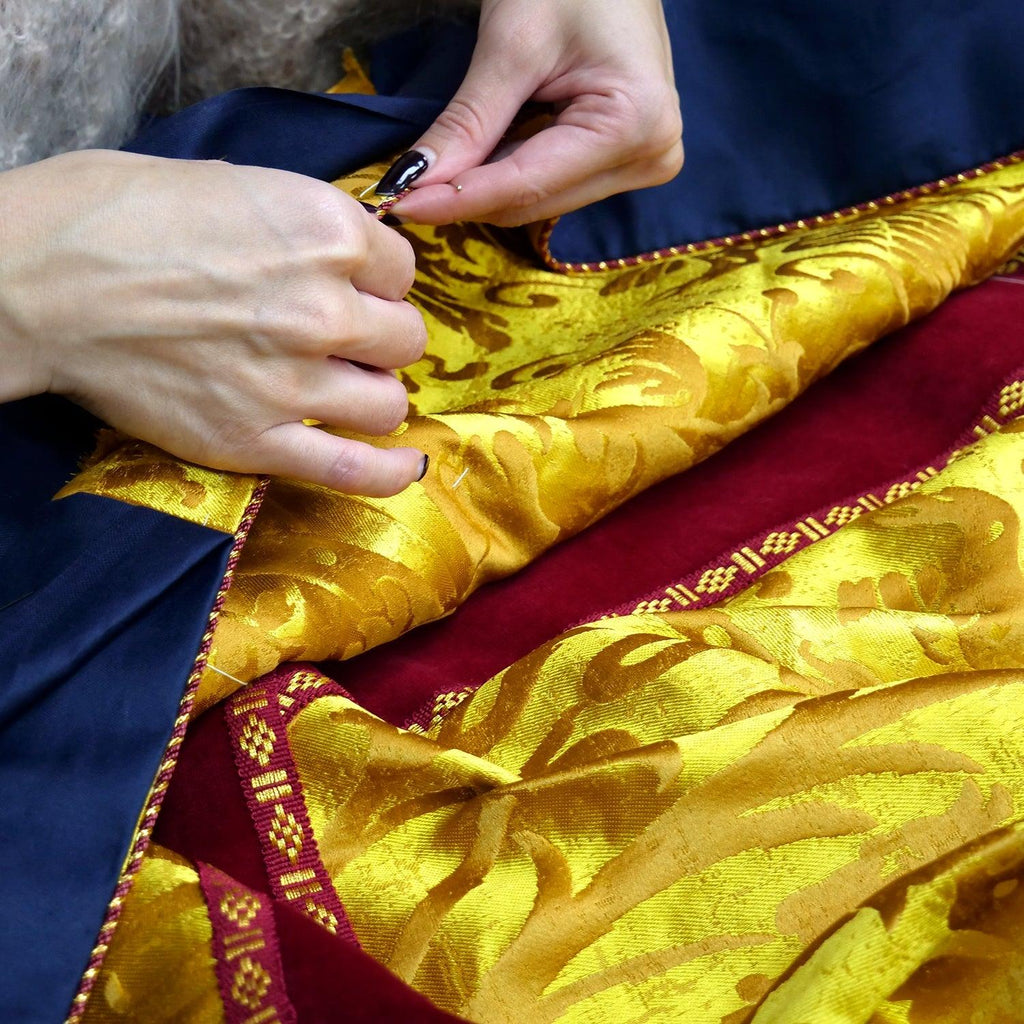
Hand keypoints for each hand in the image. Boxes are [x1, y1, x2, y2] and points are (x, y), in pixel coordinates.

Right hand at [0, 150, 427, 495]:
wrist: (38, 279)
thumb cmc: (116, 214)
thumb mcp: (231, 184)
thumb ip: (302, 225)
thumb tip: (340, 250)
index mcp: (325, 231)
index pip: (401, 270)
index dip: (375, 279)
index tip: (349, 285)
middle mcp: (324, 309)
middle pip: (404, 338)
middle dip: (378, 336)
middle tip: (341, 335)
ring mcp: (293, 382)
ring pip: (387, 403)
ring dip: (372, 394)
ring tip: (343, 387)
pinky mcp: (256, 441)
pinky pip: (352, 469)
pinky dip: (386, 472)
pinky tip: (406, 467)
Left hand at [382, 0, 682, 226]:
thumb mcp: (512, 45)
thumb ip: (468, 123)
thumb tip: (413, 182)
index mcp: (636, 124)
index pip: (529, 183)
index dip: (458, 198)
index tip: (400, 204)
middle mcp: (651, 155)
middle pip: (535, 201)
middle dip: (469, 194)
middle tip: (406, 186)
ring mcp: (644, 161)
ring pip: (541, 200)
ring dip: (487, 186)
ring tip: (444, 162)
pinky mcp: (627, 159)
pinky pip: (553, 184)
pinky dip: (510, 173)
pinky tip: (483, 153)